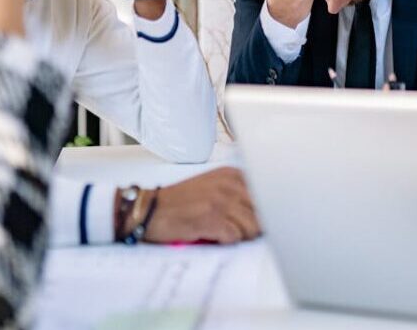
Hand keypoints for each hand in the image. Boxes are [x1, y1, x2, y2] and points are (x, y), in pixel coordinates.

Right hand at [140, 167, 260, 244]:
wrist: (150, 210)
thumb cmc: (181, 202)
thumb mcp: (213, 186)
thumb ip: (239, 194)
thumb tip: (267, 213)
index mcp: (232, 175)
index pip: (267, 194)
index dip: (266, 211)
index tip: (262, 219)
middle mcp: (229, 185)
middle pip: (263, 212)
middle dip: (254, 226)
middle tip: (237, 229)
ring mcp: (220, 201)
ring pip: (253, 227)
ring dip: (241, 235)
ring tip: (224, 233)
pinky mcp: (211, 219)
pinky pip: (235, 237)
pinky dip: (226, 241)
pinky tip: (214, 235)